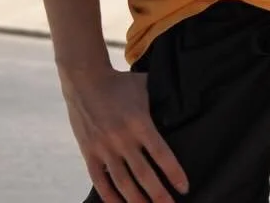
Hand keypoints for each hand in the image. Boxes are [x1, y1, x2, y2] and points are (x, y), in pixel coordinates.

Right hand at [60, 63, 188, 200]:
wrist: (85, 79)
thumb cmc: (120, 83)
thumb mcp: (144, 87)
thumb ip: (161, 101)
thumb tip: (184, 108)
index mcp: (139, 122)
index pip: (161, 153)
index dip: (174, 173)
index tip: (184, 188)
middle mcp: (122, 138)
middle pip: (144, 175)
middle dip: (159, 196)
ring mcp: (104, 147)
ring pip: (123, 183)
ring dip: (137, 202)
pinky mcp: (89, 153)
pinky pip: (100, 182)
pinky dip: (110, 198)